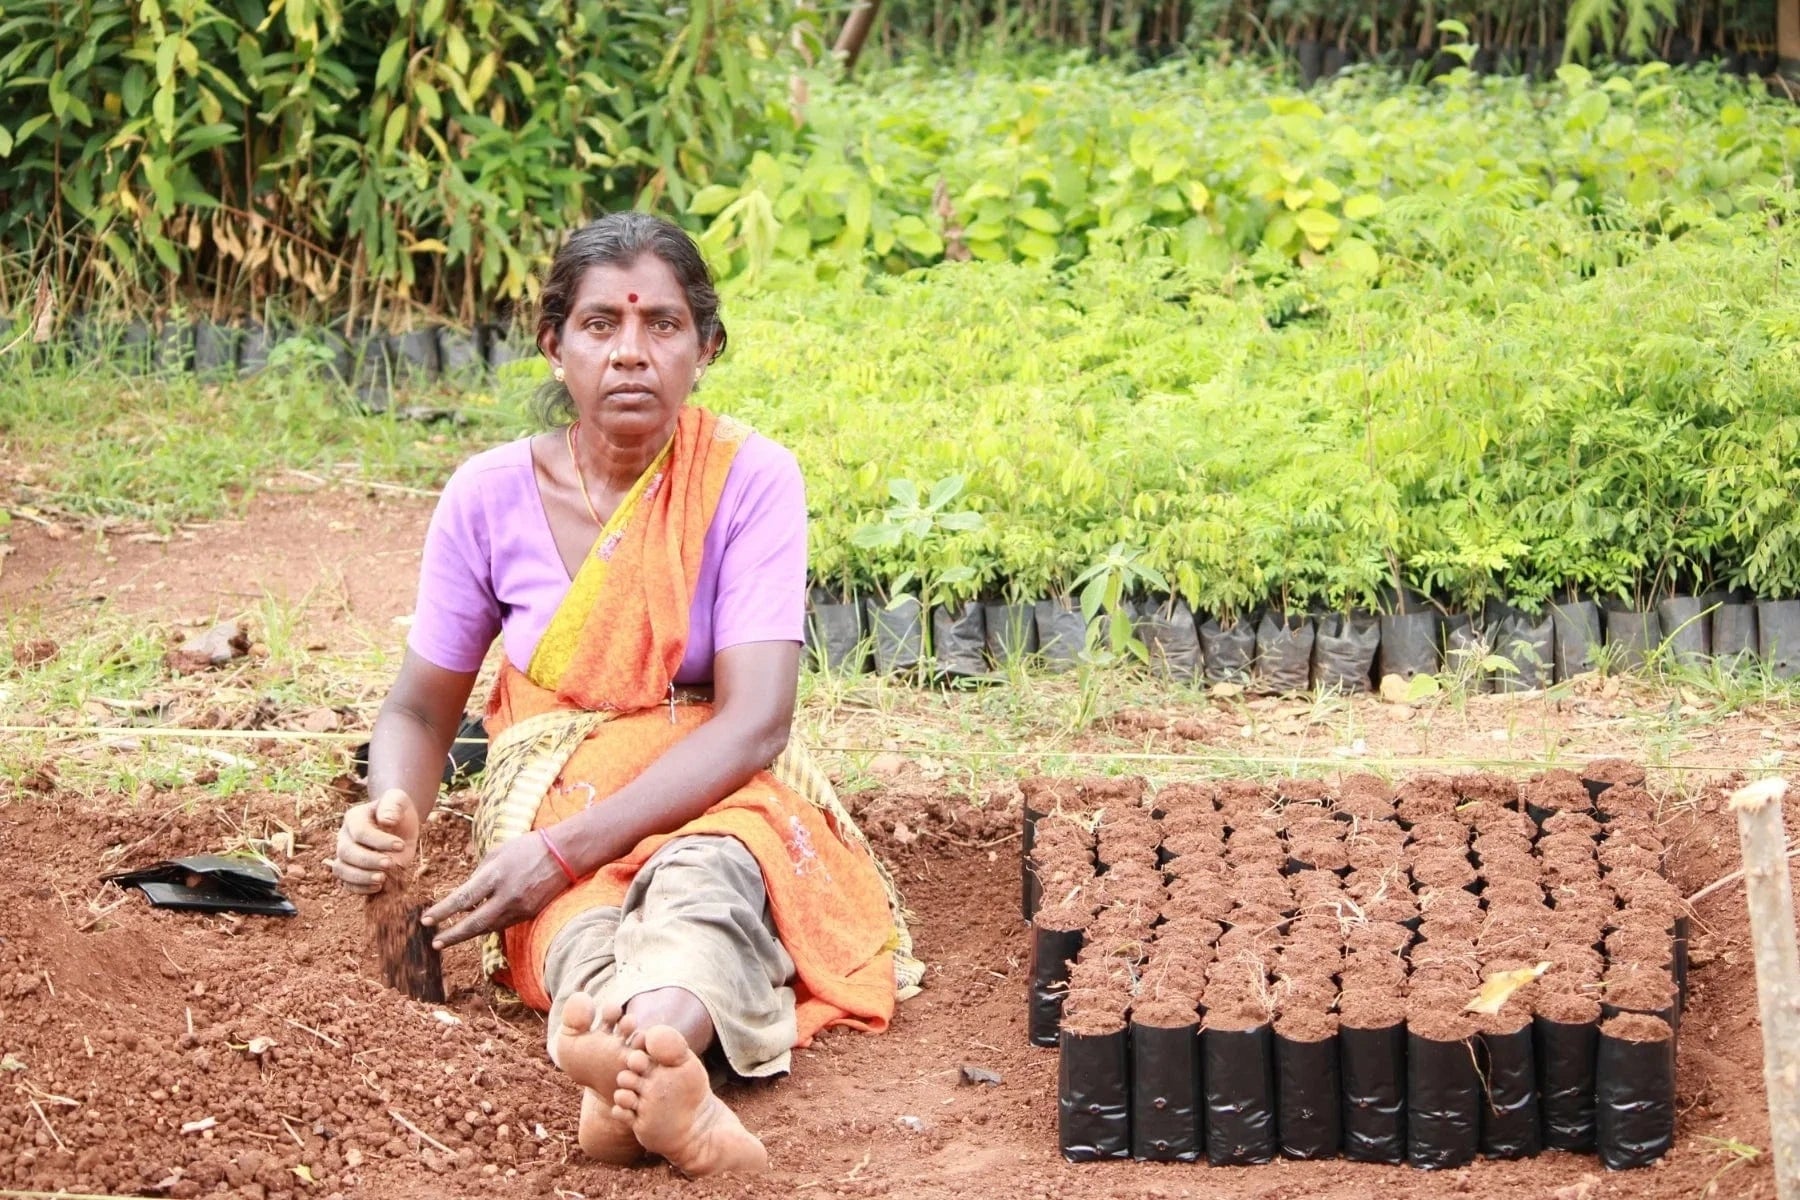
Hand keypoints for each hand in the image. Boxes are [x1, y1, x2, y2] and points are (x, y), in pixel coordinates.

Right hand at [327, 788, 419, 894]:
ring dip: (361, 877)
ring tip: (382, 879)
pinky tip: (379, 887)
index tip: (400, 845)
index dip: (379, 841)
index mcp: (354, 818)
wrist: (399, 825)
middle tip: (390, 864)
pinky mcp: (352, 872)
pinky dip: (360, 889)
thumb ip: (392, 805)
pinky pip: (347, 885)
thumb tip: (386, 821)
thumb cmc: (398, 811)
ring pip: (341, 870)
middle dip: (368, 860)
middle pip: (346, 852)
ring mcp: (345, 856)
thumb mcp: (398, 800)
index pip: (360, 832)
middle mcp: (344, 837)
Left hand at [420, 830, 570, 949]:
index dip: (442, 912)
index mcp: (496, 875)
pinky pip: (502, 924)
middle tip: (435, 943)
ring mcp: (520, 908)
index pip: (463, 899)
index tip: (426, 920)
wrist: (564, 854)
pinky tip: (476, 927)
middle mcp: (507, 895)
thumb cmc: (527, 848)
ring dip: (467, 934)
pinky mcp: (529, 914)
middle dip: (452, 935)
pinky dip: (487, 926)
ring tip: (449, 938)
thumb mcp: (496, 853)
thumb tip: (464, 895)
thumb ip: (478, 875)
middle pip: (474, 924)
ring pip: (488, 928)